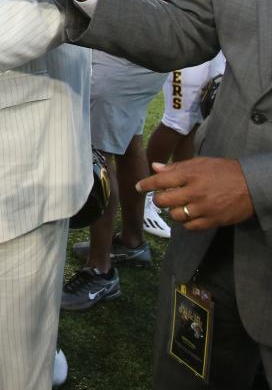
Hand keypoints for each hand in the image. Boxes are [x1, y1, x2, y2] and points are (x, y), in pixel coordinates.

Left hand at [137, 157, 254, 230]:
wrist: (253, 185)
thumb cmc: (225, 171)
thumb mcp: (201, 163)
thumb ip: (176, 167)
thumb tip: (155, 167)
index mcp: (191, 175)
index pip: (161, 181)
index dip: (146, 184)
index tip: (138, 187)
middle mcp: (195, 192)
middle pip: (164, 201)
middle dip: (158, 199)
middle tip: (161, 197)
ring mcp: (204, 208)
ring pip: (175, 215)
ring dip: (173, 211)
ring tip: (178, 205)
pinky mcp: (212, 221)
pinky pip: (190, 226)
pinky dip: (186, 222)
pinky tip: (189, 215)